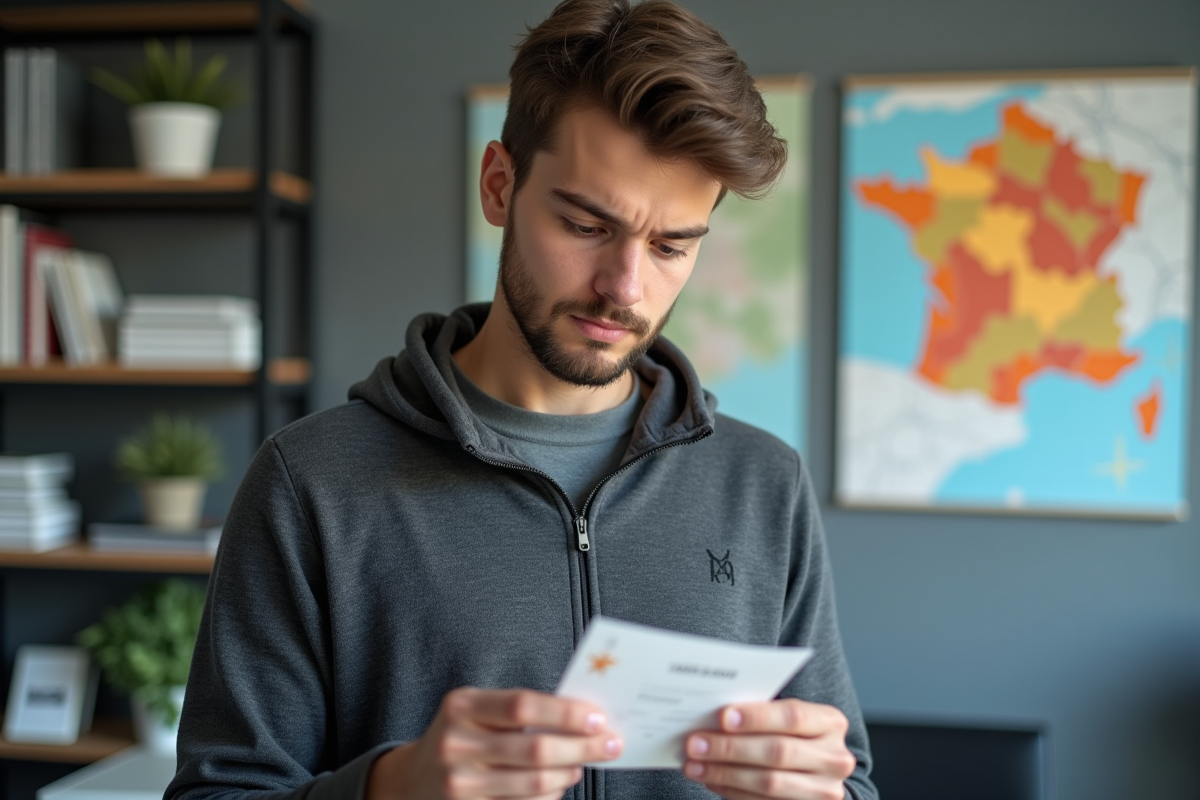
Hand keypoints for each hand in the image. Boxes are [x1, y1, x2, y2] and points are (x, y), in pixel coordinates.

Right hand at [366, 687, 622, 799]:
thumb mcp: (477, 712)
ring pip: (535, 784)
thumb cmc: (461, 737)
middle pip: (535, 749)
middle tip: (611, 744)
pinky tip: (559, 785)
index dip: (565, 712)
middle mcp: (456, 745)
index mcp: (462, 706)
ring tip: (581, 763)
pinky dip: (550, 797)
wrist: (412, 781)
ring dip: (569, 774)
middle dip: (582, 747)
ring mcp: (459, 785)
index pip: (522, 706)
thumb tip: (583, 716)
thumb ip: (519, 711)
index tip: (598, 718)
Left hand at [682, 699, 855, 799]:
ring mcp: (825, 790)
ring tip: (695, 765)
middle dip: (731, 748)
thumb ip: (762, 716)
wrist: (818, 772)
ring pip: (769, 782)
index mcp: (831, 723)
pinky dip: (731, 790)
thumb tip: (712, 716)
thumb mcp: (789, 720)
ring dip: (724, 773)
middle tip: (695, 743)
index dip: (757, 717)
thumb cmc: (794, 736)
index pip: (793, 716)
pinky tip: (711, 780)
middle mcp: (834, 758)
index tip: (722, 717)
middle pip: (778, 752)